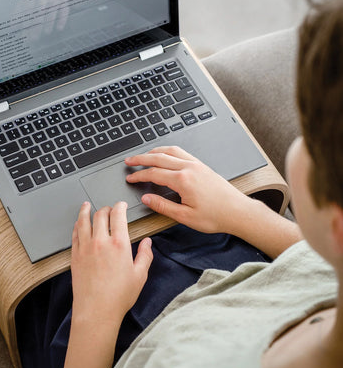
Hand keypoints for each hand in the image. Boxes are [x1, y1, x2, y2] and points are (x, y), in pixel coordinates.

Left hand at [70, 201, 152, 325]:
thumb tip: (148, 243)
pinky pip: (75, 234)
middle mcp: (101, 242)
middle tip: (108, 208)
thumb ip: (145, 256)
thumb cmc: (118, 297)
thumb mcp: (140, 276)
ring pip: (84, 221)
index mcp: (119, 244)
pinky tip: (78, 223)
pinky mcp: (75, 255)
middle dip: (106, 208)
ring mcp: (85, 248)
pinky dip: (77, 225)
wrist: (96, 311)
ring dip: (86, 210)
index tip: (121, 205)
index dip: (120, 206)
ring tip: (86, 205)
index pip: (118, 215)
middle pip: (100, 215)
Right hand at [125, 145, 251, 234]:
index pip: (154, 174)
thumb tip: (147, 199)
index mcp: (183, 180)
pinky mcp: (202, 165)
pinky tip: (165, 155)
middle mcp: (189, 168)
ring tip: (143, 155)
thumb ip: (163, 206)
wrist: (238, 212)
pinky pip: (181, 152)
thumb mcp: (185, 217)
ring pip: (170, 151)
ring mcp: (196, 164)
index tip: (130, 178)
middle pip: (159, 157)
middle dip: (141, 158)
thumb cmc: (215, 216)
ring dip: (154, 151)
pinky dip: (168, 151)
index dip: (139, 175)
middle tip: (129, 160)